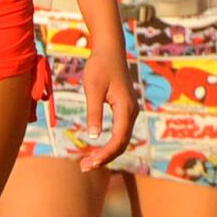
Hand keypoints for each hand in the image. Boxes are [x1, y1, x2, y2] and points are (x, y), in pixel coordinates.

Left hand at [72, 37, 137, 169]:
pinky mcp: (124, 110)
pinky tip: (96, 149)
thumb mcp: (92, 88)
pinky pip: (119, 133)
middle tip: (84, 167)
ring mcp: (129, 111)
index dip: (105, 154)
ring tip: (88, 162)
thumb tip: (93, 136)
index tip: (90, 162)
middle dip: (105, 158)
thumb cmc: (100, 66)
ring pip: (121, 140)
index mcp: (125, 108)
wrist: (110, 49)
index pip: (118, 139)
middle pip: (121, 144)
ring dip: (106, 153)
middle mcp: (131, 112)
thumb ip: (94, 112)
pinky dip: (109, 144)